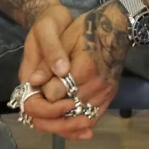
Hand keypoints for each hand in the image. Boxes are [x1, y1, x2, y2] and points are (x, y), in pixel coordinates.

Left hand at [29, 0, 129, 139]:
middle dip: (49, 114)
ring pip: (81, 118)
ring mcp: (104, 91)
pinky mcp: (110, 95)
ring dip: (63, 123)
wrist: (115, 26)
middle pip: (67, 110)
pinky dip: (80, 124)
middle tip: (36, 112)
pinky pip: (94, 117)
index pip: (55, 93)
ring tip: (49, 120)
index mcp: (83, 68)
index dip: (42, 94)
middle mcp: (95, 84)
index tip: (36, 91)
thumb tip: (33, 81)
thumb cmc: (86, 29)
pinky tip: (68, 124)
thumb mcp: (64, 39)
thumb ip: (48, 61)